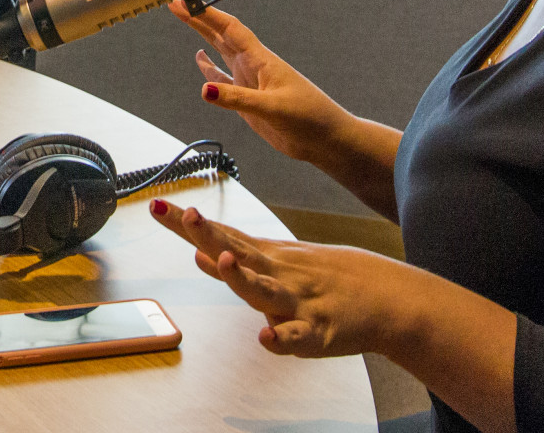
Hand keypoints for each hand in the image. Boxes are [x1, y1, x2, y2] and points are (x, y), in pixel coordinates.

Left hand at [148, 199, 421, 357]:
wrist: (387, 296)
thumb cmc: (325, 279)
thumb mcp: (279, 262)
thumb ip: (235, 260)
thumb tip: (196, 252)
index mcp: (267, 257)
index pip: (221, 235)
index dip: (187, 223)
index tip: (156, 204)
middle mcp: (279, 273)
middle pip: (238, 253)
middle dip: (210, 235)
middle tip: (187, 214)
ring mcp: (299, 301)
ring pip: (265, 291)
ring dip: (242, 279)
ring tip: (222, 263)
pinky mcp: (321, 331)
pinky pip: (299, 337)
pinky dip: (283, 338)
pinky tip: (266, 337)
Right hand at [169, 0, 345, 162]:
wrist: (325, 138)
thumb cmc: (309, 117)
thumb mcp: (273, 107)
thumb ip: (238, 99)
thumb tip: (205, 90)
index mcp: (261, 60)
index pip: (230, 30)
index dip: (208, 15)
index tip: (187, 3)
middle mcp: (253, 66)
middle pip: (222, 36)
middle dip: (200, 20)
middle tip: (178, 6)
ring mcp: (250, 82)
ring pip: (221, 53)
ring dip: (204, 38)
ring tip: (187, 22)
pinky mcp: (248, 100)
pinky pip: (223, 80)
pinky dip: (209, 70)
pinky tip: (201, 62)